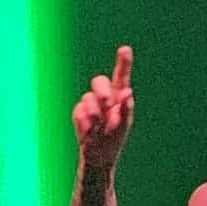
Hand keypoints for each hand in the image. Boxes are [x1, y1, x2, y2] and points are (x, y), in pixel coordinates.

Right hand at [72, 44, 134, 167]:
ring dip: (95, 113)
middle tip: (108, 104)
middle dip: (102, 91)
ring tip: (100, 127)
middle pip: (99, 81)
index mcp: (119, 96)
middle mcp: (105, 96)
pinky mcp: (79, 112)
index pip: (121, 76)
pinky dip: (86, 122)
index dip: (123, 62)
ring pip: (88, 98)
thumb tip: (127, 92)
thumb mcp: (124, 125)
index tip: (125, 49)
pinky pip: (79, 111)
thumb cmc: (115, 139)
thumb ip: (126, 109)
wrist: (99, 156)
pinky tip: (90, 132)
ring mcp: (90, 103)